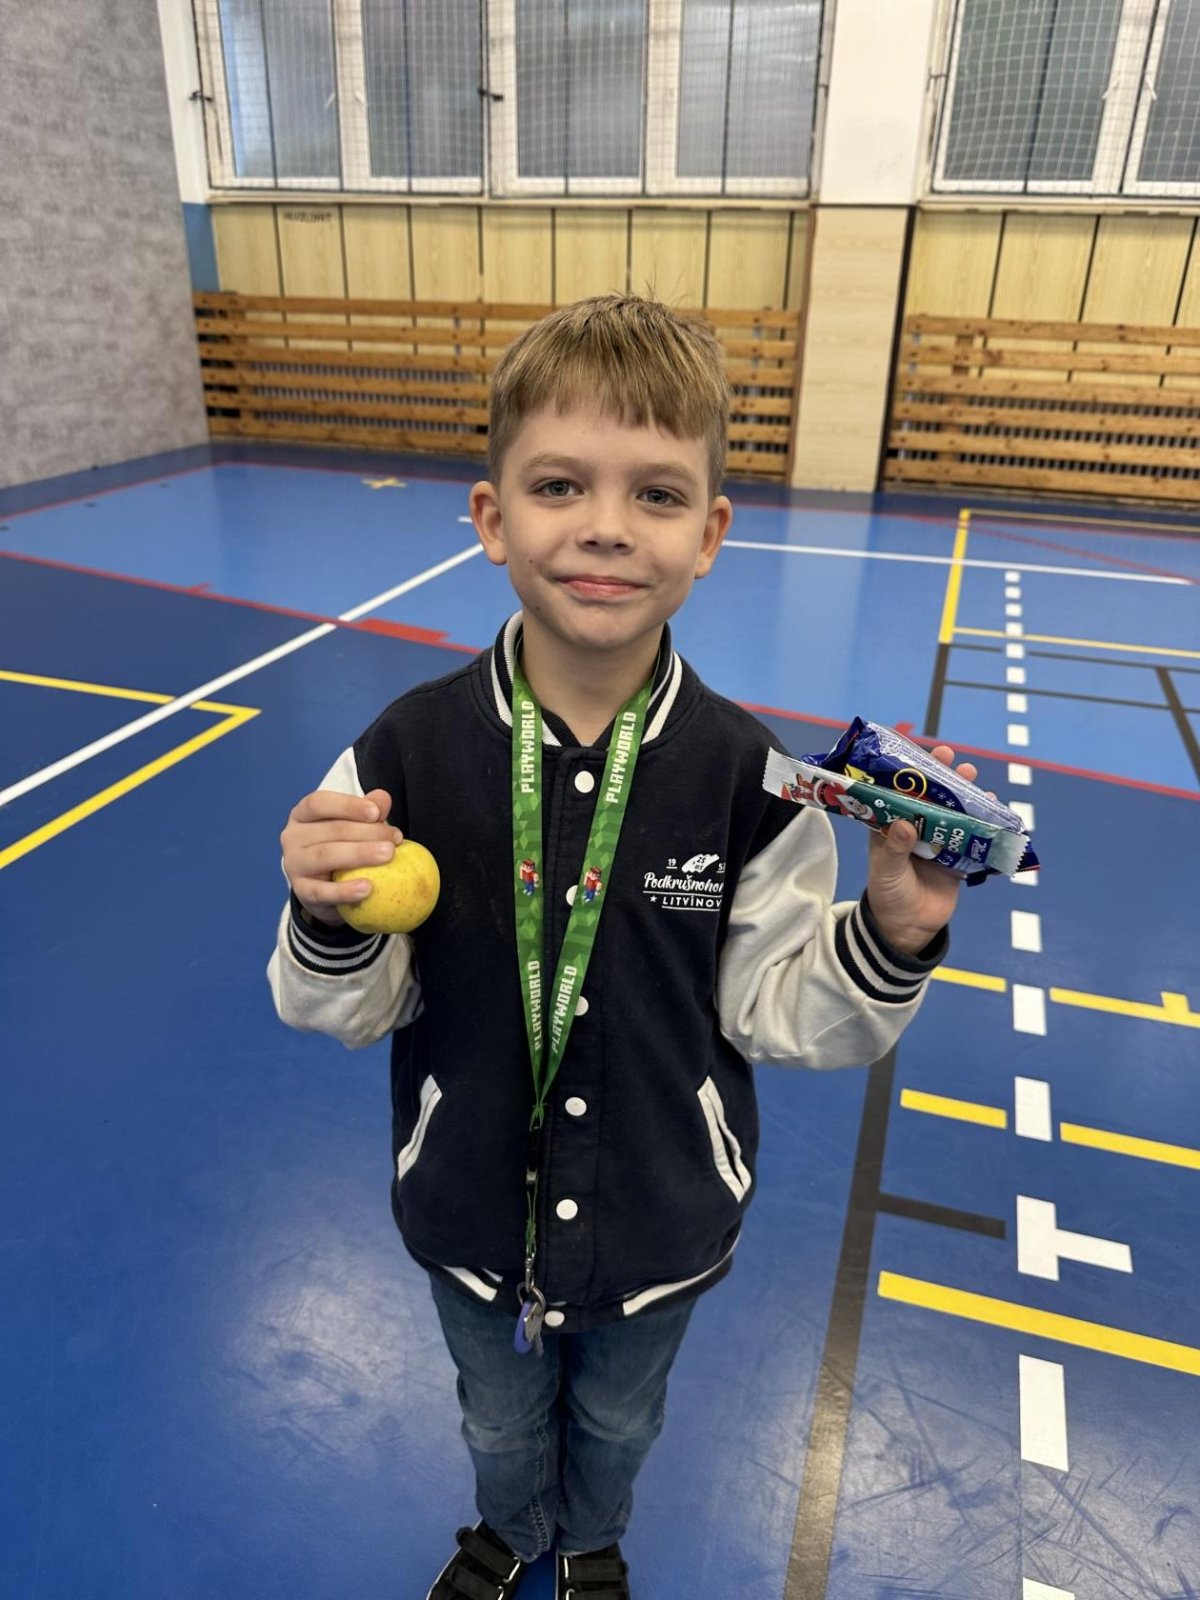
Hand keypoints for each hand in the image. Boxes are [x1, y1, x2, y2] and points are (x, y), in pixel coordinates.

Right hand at [281, 787, 401, 926]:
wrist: (324, 888)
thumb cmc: (338, 847)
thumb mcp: (353, 825)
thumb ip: (368, 811)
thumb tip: (383, 797)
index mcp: (302, 814)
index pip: (319, 803)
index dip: (348, 805)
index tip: (376, 813)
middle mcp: (293, 837)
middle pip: (330, 830)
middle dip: (367, 832)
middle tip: (394, 839)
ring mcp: (294, 865)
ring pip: (326, 856)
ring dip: (359, 854)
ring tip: (387, 855)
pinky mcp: (301, 891)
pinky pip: (322, 891)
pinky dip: (344, 891)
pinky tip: (367, 888)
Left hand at [864, 748, 986, 954]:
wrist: (909, 928)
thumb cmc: (889, 895)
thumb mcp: (887, 872)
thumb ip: (895, 849)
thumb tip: (905, 824)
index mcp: (891, 827)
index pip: (900, 793)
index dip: (912, 774)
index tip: (923, 756)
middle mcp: (915, 829)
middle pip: (932, 798)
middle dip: (945, 779)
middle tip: (957, 764)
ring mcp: (938, 842)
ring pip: (954, 813)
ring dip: (966, 797)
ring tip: (975, 781)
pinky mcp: (956, 858)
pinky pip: (972, 837)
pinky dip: (983, 824)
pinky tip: (993, 811)